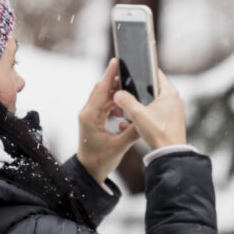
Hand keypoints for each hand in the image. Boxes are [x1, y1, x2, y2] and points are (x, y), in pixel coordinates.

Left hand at [76, 58, 141, 184]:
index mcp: (90, 116)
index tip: (116, 61)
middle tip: (130, 75)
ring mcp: (89, 116)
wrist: (88, 171)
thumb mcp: (120, 147)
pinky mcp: (92, 119)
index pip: (100, 90)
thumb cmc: (100, 161)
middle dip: (114, 81)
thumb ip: (133, 132)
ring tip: (129, 92)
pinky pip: (103, 104)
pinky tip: (123, 106)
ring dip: (115, 93)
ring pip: (102, 96)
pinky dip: (113, 102)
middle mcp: (87, 113)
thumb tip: (146, 119)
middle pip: (101, 89)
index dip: (109, 75)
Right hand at [113, 68, 186, 149]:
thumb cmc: (158, 133)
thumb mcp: (137, 114)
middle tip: (123, 99)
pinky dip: (144, 116)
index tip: (129, 76)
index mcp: (170, 92)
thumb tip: (118, 94)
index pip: (154, 73)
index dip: (140, 72)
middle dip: (135, 94)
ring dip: (138, 107)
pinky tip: (133, 124)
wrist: (169, 154)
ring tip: (126, 114)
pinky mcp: (171, 121)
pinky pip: (155, 113)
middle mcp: (174, 99)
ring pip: (151, 103)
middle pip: (150, 89)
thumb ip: (125, 101)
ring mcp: (173, 111)